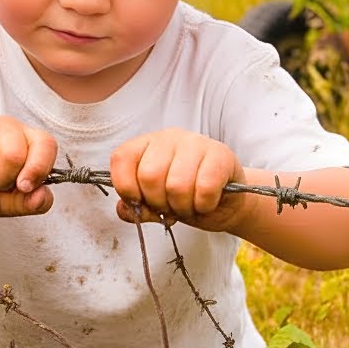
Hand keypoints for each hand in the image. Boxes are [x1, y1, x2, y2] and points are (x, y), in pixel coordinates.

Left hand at [109, 129, 247, 232]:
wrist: (227, 201)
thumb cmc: (188, 197)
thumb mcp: (156, 203)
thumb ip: (135, 206)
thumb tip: (125, 209)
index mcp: (147, 144)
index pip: (122, 158)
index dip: (127, 188)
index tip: (141, 202)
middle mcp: (170, 138)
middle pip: (149, 176)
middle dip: (159, 203)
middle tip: (171, 206)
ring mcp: (197, 143)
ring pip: (177, 185)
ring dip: (183, 207)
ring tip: (190, 205)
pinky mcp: (221, 155)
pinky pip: (205, 189)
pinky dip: (204, 205)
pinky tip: (207, 202)